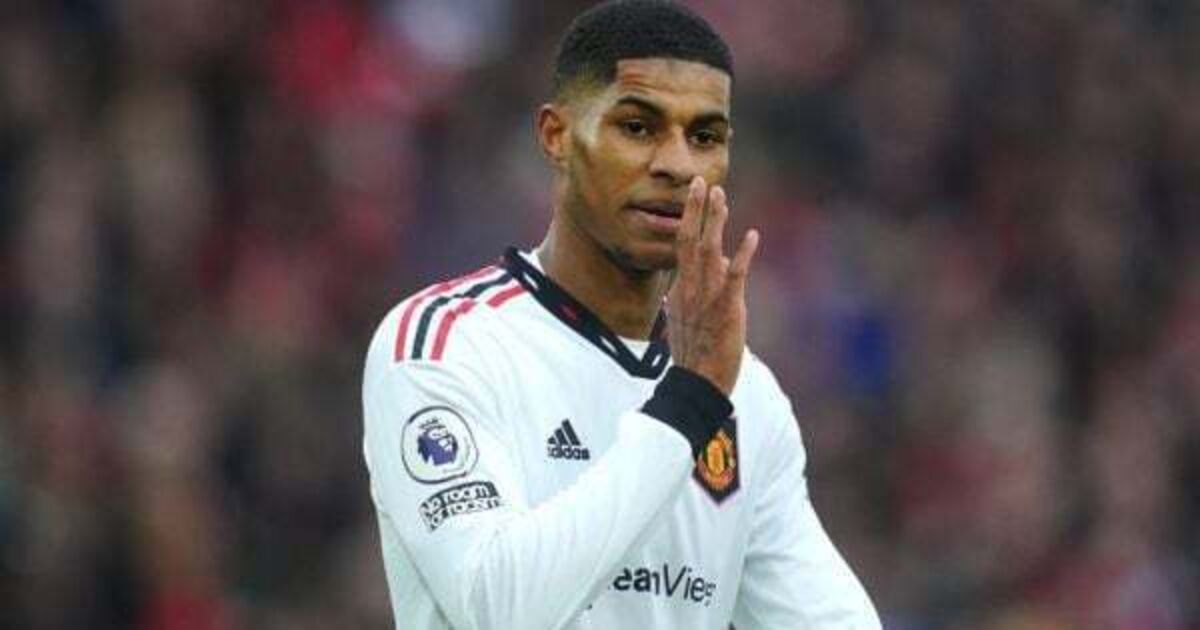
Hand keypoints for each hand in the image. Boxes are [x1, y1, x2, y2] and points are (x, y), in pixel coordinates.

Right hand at [666, 177, 758, 395]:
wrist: (697, 382)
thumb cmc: (696, 353)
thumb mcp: (689, 317)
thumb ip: (698, 290)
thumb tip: (713, 267)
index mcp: (682, 288)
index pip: (683, 245)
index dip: (691, 217)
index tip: (697, 195)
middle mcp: (690, 288)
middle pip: (689, 240)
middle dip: (696, 210)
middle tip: (701, 182)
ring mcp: (707, 298)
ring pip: (709, 251)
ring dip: (715, 222)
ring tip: (720, 196)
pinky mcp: (727, 310)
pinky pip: (735, 277)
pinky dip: (743, 255)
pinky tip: (752, 236)